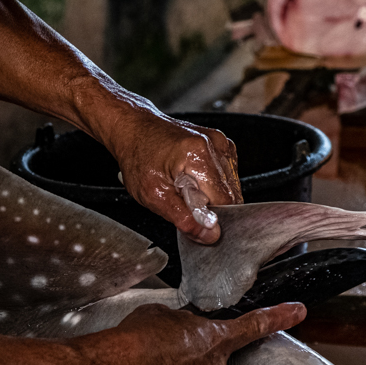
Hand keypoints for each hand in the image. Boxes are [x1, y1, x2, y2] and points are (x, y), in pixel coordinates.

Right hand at [77, 302, 305, 364]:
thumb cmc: (137, 339)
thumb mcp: (163, 315)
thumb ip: (181, 322)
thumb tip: (177, 328)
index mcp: (215, 340)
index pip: (255, 325)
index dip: (279, 316)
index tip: (298, 312)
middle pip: (211, 360)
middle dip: (191, 354)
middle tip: (164, 347)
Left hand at [107, 110, 242, 244]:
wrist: (134, 128)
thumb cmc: (138, 156)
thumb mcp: (153, 195)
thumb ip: (184, 219)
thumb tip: (210, 235)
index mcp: (199, 155)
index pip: (226, 202)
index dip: (211, 217)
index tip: (193, 219)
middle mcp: (216, 145)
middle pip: (231, 194)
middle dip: (210, 206)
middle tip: (182, 199)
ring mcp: (221, 142)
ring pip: (231, 187)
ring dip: (211, 195)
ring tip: (184, 186)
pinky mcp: (221, 144)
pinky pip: (227, 176)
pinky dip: (212, 185)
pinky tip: (192, 179)